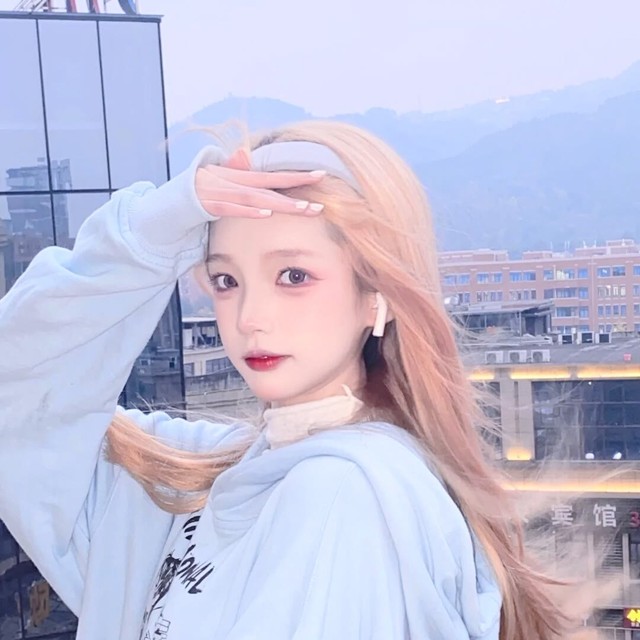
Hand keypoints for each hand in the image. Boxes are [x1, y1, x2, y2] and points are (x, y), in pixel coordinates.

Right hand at [195, 149, 325, 217]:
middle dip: (297, 191)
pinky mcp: (207, 204)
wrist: (166, 201)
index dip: (297, 175)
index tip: (321, 175)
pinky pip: (231, 208)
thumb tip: (245, 155)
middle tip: (321, 202)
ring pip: (255, 197)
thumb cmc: (196, 193)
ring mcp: (221, 192)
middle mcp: (233, 182)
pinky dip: (248, 210)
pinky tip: (265, 213)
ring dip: (279, 203)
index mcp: (239, 177)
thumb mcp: (218, 181)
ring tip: (302, 209)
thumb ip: (234, 170)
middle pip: (270, 187)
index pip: (273, 176)